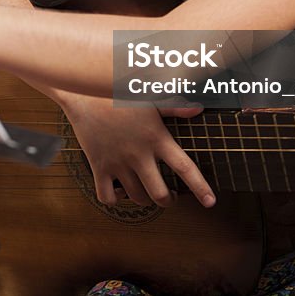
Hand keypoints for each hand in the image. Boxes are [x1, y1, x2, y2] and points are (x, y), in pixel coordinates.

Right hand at [59, 93, 215, 208]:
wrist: (84, 93)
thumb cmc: (119, 92)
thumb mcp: (150, 96)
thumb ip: (175, 106)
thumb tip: (198, 109)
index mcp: (156, 138)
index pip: (185, 168)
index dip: (200, 188)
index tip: (210, 203)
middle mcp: (138, 155)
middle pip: (160, 194)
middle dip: (169, 201)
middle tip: (172, 197)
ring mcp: (117, 163)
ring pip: (137, 197)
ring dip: (145, 198)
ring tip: (147, 190)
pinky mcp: (99, 167)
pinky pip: (107, 196)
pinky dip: (115, 199)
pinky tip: (120, 190)